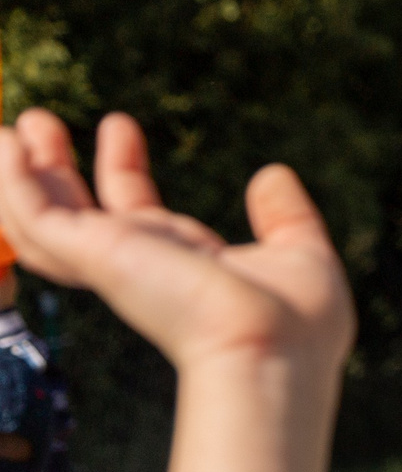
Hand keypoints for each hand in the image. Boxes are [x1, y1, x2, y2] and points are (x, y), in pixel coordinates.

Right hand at [0, 110, 350, 471]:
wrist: (272, 350)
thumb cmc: (295, 324)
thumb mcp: (302, 256)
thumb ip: (286, 217)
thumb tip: (273, 175)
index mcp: (187, 267)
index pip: (137, 214)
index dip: (122, 168)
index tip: (120, 126)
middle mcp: (143, 267)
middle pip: (79, 216)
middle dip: (56, 169)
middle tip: (40, 121)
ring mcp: (113, 264)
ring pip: (42, 221)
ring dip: (22, 174)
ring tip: (21, 123)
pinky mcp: (93, 256)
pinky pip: (33, 217)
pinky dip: (10, 181)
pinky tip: (6, 143)